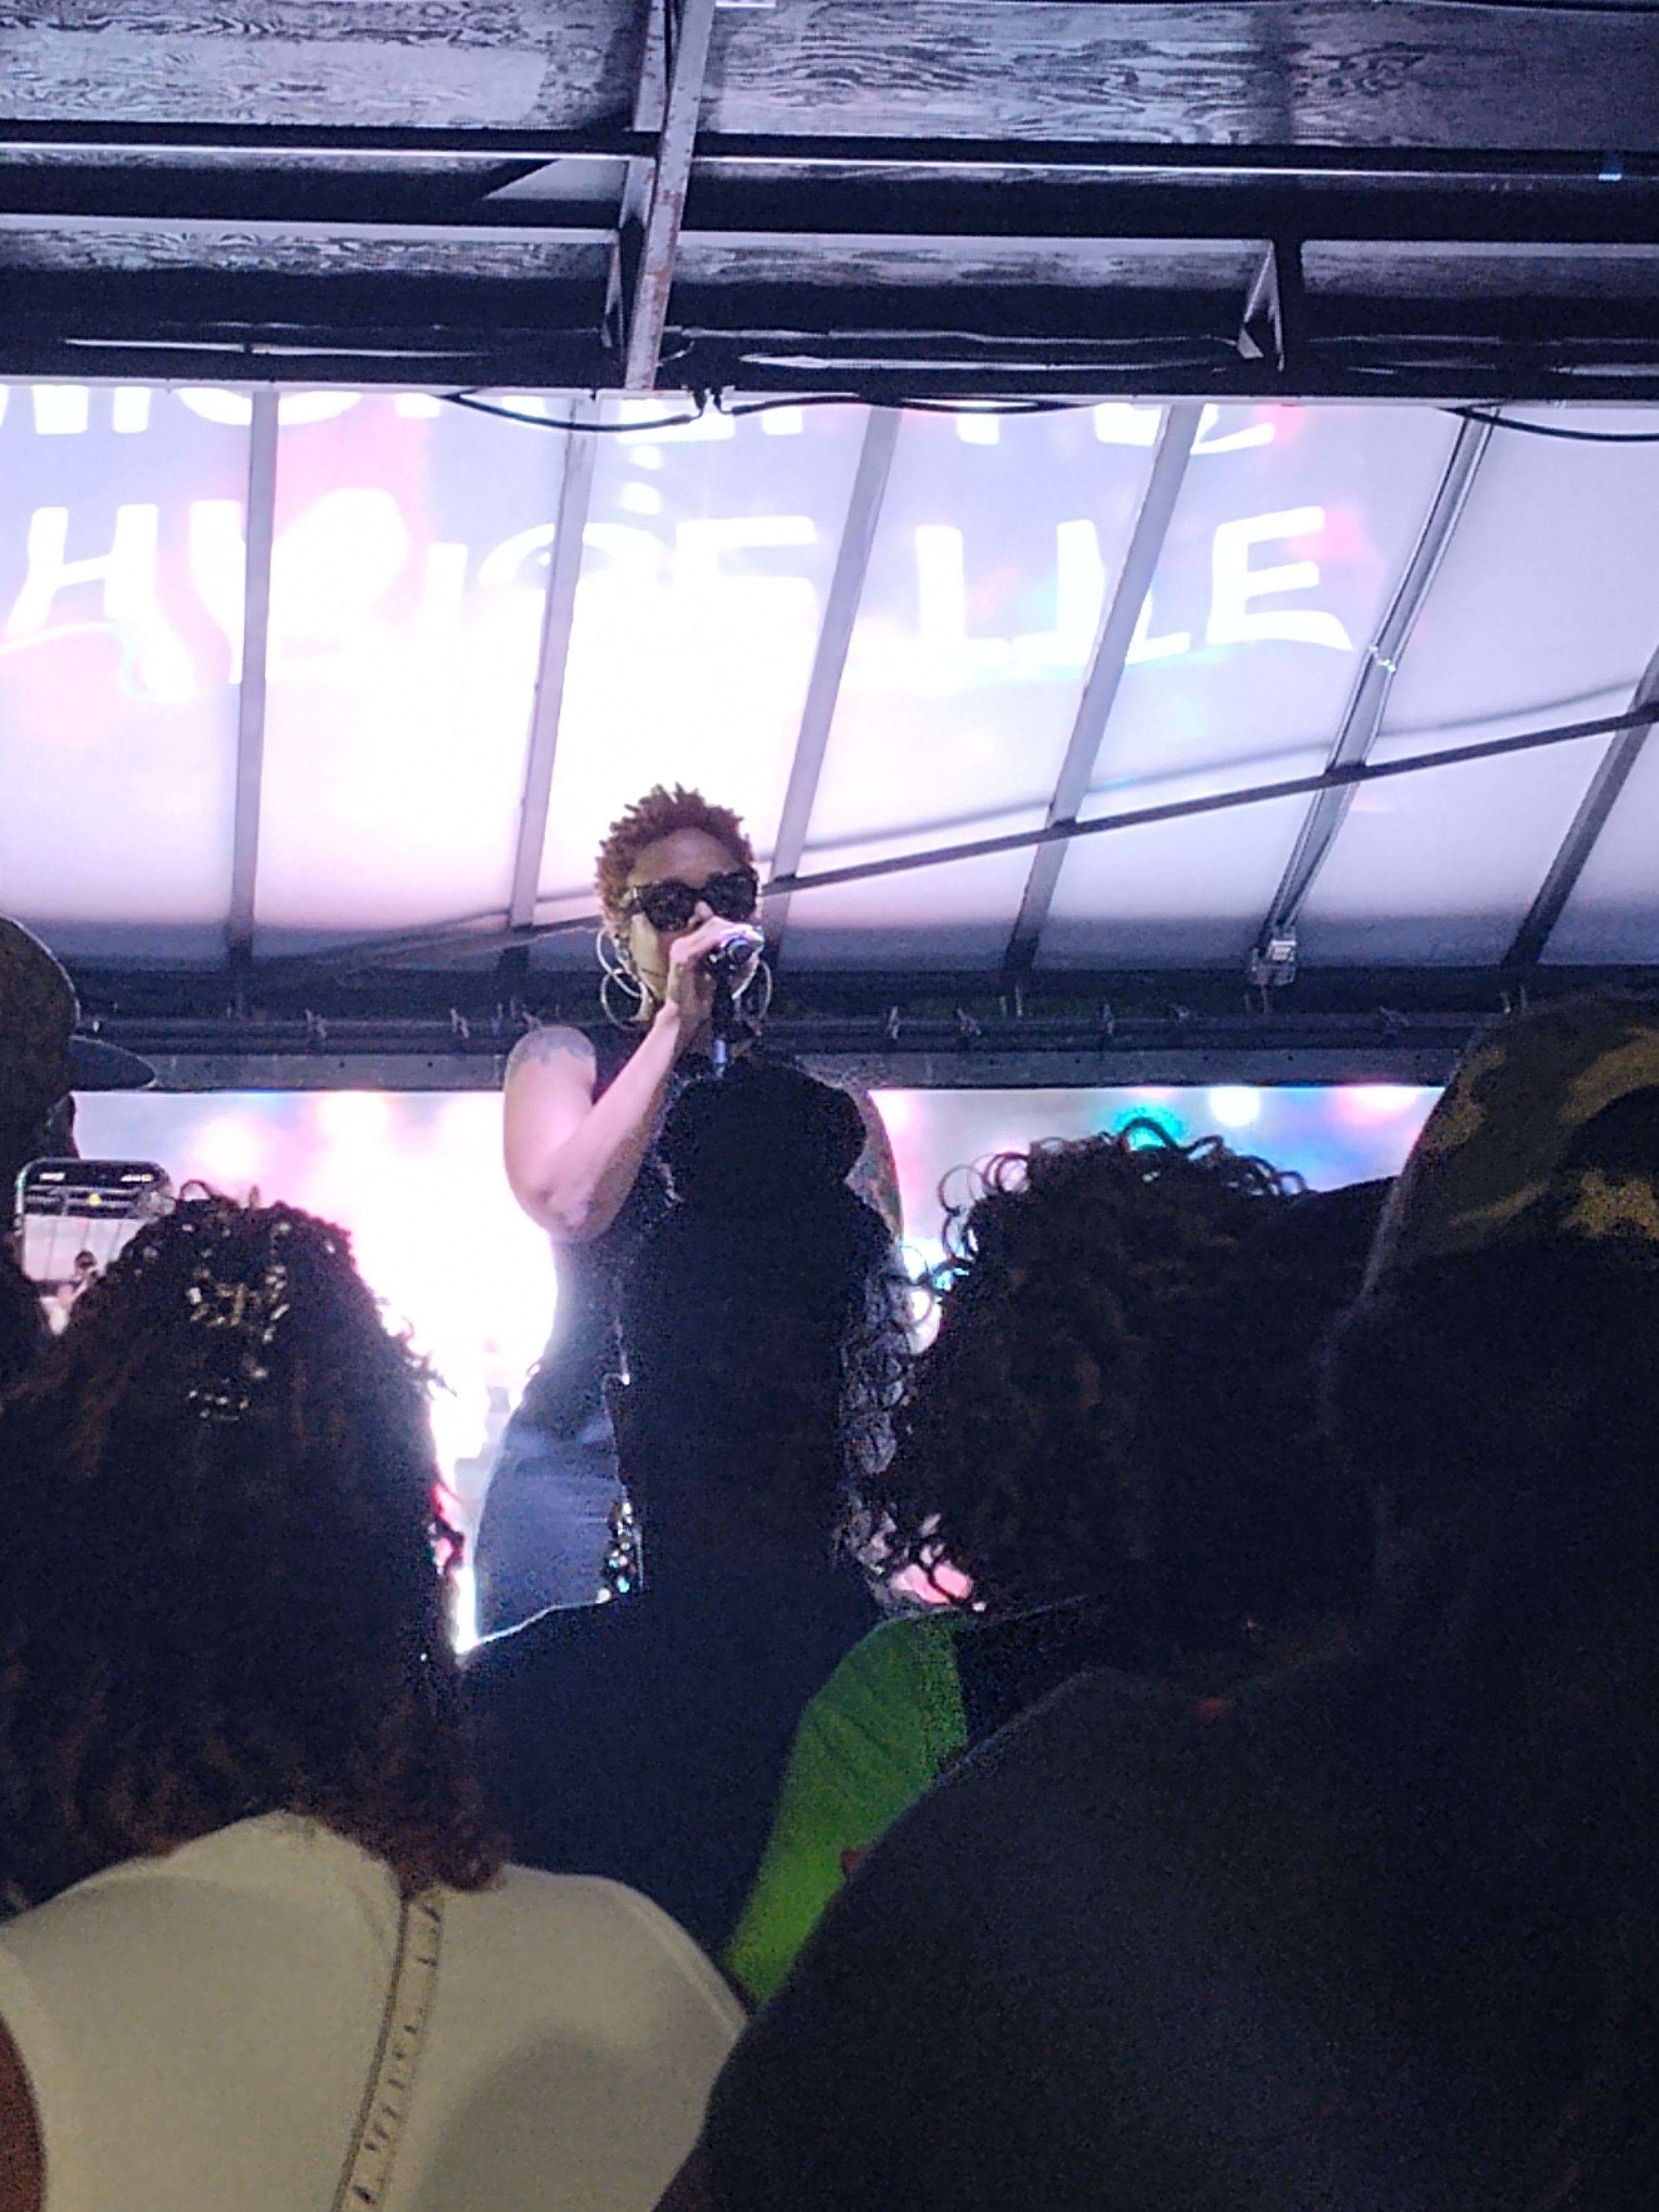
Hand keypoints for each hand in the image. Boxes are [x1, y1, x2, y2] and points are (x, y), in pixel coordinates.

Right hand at [657, 912, 743, 1042]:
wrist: (687, 1016)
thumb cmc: (703, 996)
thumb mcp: (725, 975)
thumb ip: (739, 962)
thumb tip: (754, 951)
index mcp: (691, 944)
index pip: (713, 923)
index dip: (734, 925)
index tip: (752, 931)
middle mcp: (684, 942)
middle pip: (714, 923)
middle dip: (736, 928)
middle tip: (753, 935)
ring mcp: (681, 949)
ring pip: (711, 930)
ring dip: (732, 932)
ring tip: (748, 937)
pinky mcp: (682, 958)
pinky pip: (704, 944)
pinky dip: (720, 940)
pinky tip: (733, 940)